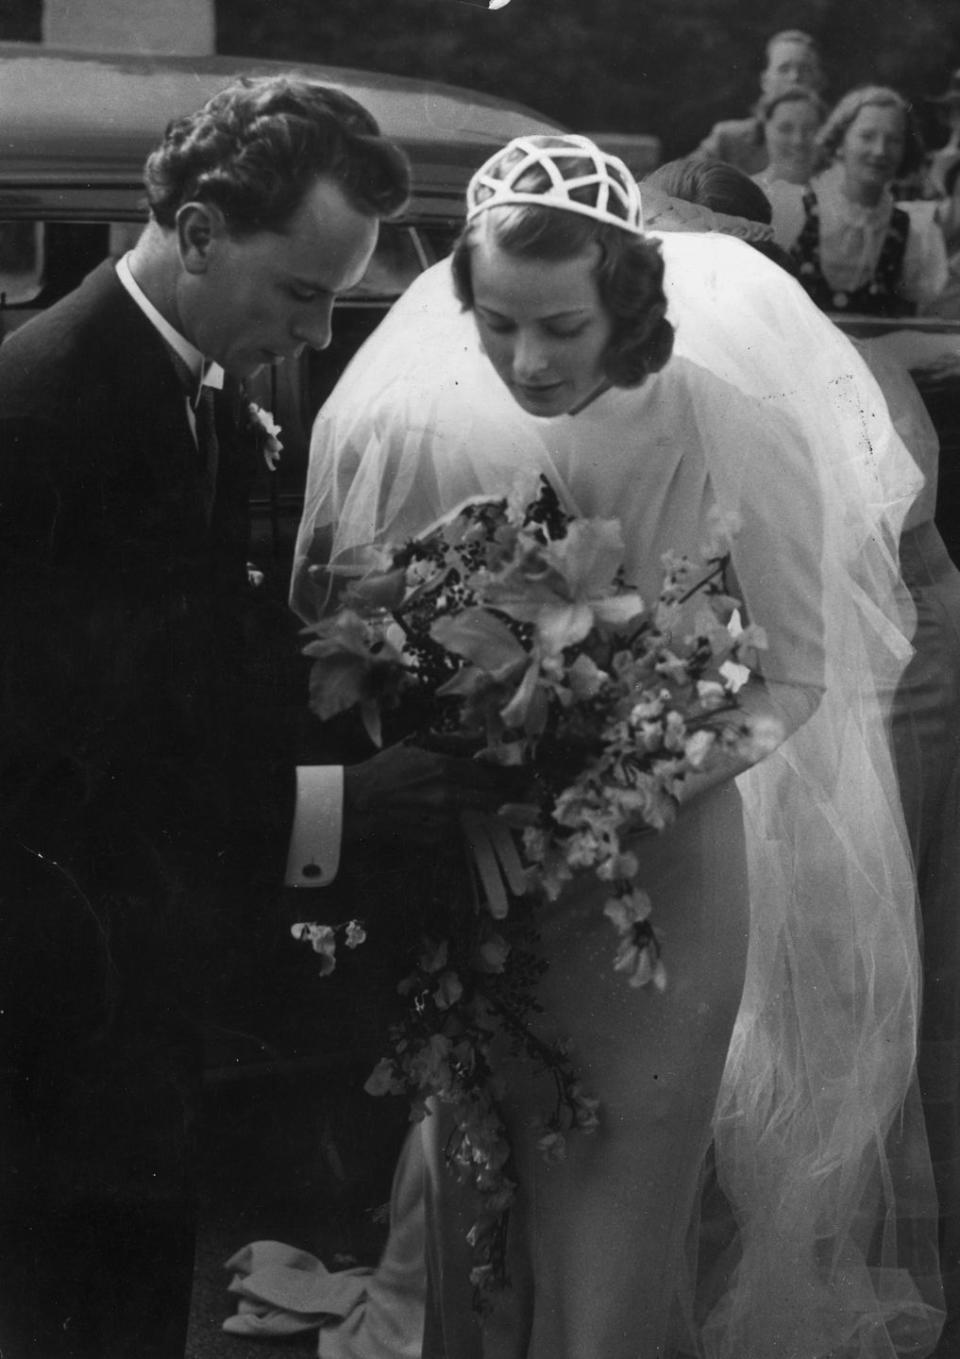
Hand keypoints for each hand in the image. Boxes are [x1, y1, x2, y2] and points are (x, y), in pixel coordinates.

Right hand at [342, 742, 505, 849]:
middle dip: (492, 795)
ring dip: (468, 811)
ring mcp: (441, 820)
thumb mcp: (415, 745)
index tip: (498, 776)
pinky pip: (454, 832)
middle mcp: (447, 796)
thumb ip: (451, 741)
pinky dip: (450, 825)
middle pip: (489, 800)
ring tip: (449, 803)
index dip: (494, 775)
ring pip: (471, 815)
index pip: (486, 774)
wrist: (356, 802)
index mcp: (444, 769)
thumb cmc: (383, 770)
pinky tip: (433, 815)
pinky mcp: (433, 838)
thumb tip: (479, 738)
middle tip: (490, 792)